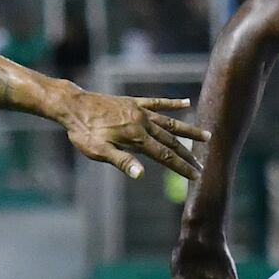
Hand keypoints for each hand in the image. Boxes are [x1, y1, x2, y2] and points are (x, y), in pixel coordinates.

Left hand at [62, 93, 209, 180]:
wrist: (73, 105)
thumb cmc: (83, 132)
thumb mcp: (98, 151)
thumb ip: (122, 161)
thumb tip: (141, 175)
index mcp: (136, 138)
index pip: (165, 156)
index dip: (181, 167)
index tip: (196, 176)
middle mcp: (143, 123)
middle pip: (171, 141)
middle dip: (188, 154)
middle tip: (202, 165)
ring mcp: (140, 111)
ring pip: (170, 122)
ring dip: (188, 130)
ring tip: (206, 136)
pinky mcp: (134, 102)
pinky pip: (157, 102)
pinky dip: (172, 104)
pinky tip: (186, 103)